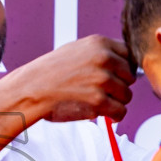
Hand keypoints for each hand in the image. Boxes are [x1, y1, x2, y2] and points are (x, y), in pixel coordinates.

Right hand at [0, 35, 134, 123]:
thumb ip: (100, 53)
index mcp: (99, 43)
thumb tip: (123, 63)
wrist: (30, 89)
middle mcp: (104, 58)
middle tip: (102, 93)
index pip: (129, 55)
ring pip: (126, 95)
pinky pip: (121, 111)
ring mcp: (102, 79)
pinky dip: (114, 116)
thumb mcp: (76, 50)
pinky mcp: (98, 100)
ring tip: (98, 103)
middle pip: (130, 76)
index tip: (114, 77)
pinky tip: (104, 115)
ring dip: (115, 102)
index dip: (122, 69)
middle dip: (119, 87)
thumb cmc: (49, 73)